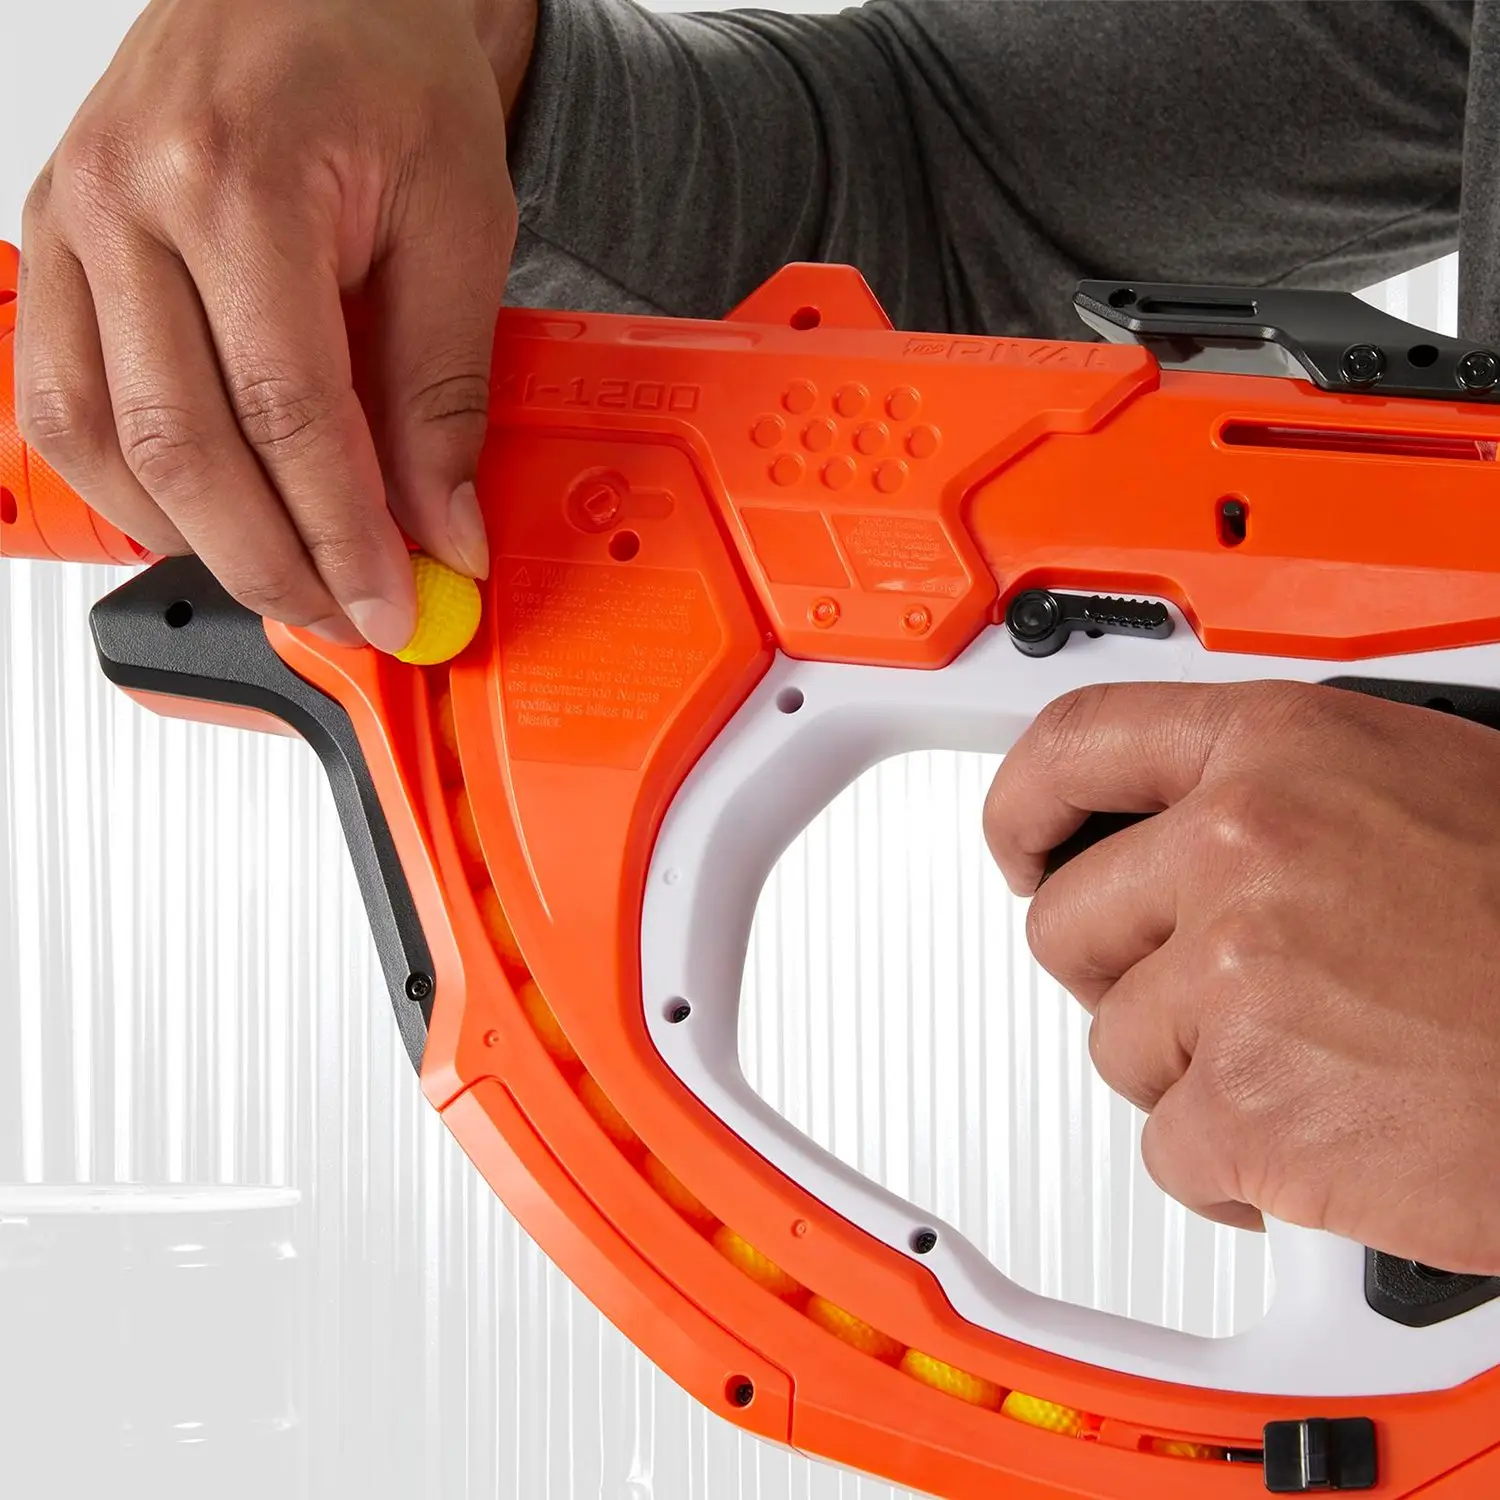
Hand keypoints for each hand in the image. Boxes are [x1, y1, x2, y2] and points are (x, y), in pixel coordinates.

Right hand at [15, 0, 535, 649]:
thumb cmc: (385, 65)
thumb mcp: (461, 218)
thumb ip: (444, 385)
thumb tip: (442, 529)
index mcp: (238, 177)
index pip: (290, 414)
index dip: (344, 536)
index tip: (395, 604)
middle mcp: (127, 197)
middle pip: (185, 445)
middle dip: (274, 562)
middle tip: (346, 617)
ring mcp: (71, 216)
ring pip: (100, 439)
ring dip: (194, 539)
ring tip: (284, 581)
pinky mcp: (52, 239)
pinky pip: (59, 399)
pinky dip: (128, 485)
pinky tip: (198, 517)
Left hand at [983, 680, 1499, 1275]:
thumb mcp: (1422, 789)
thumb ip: (1281, 795)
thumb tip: (1179, 825)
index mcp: (1283, 750)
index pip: (1075, 744)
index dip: (1024, 802)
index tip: (1016, 841)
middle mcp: (1242, 847)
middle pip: (1068, 920)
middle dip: (1124, 972)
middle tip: (1214, 998)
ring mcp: (1235, 978)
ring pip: (1116, 1043)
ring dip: (1193, 1072)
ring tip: (1315, 1065)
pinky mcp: (1245, 1108)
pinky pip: (1167, 1147)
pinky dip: (1232, 1165)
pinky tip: (1326, 1138)